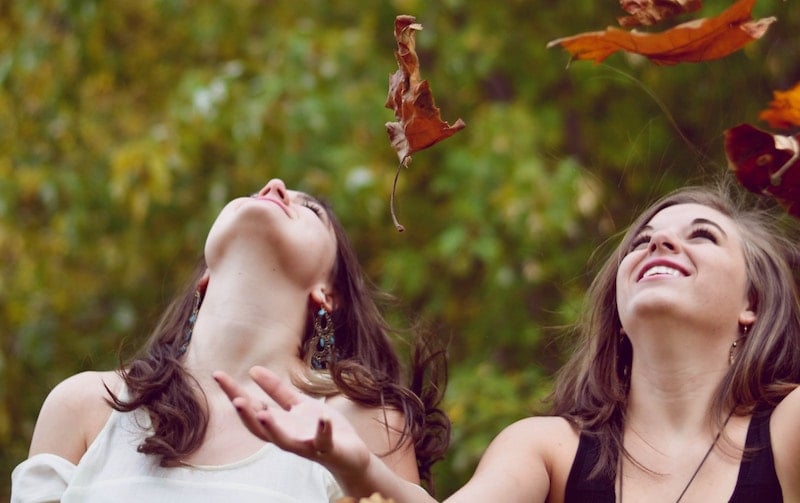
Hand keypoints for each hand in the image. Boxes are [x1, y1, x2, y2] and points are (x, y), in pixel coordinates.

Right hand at [213, 367, 370, 478]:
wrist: (349, 452)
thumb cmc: (319, 428)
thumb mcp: (297, 404)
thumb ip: (276, 391)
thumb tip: (252, 370)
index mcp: (278, 423)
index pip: (252, 407)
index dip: (234, 392)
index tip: (218, 375)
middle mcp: (286, 436)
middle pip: (260, 427)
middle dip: (247, 415)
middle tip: (235, 399)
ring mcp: (305, 444)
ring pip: (284, 440)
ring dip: (273, 428)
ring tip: (263, 413)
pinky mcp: (326, 448)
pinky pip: (323, 440)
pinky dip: (323, 430)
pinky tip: (323, 417)